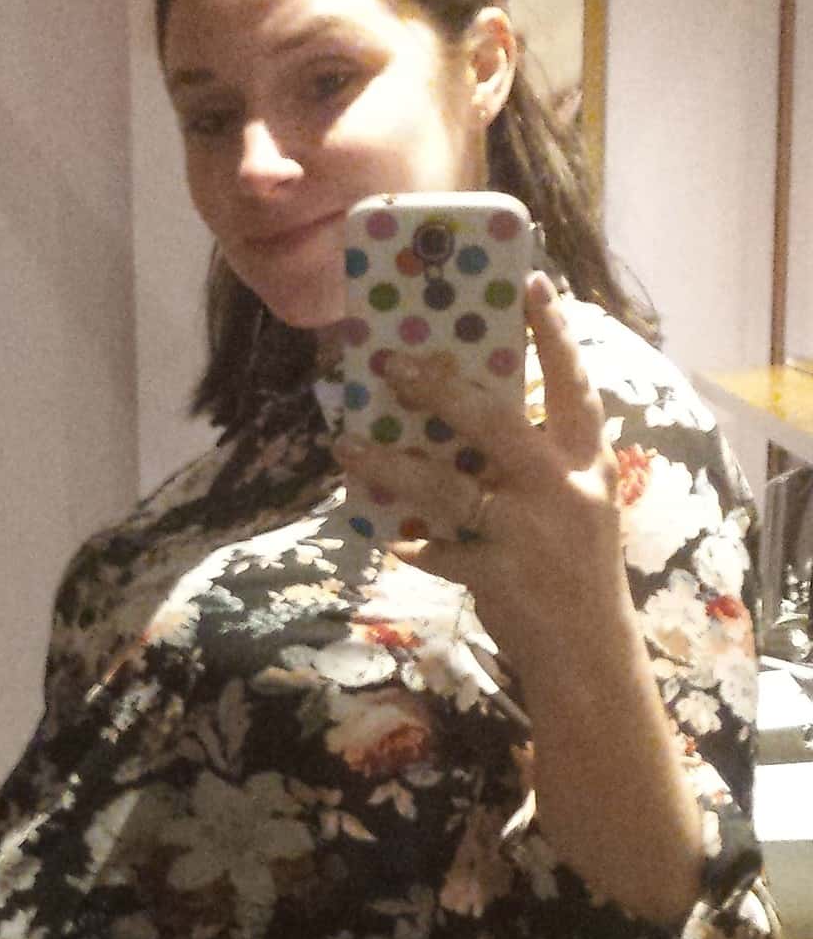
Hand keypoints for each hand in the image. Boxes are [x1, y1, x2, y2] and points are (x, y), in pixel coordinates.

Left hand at [337, 273, 629, 691]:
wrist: (590, 655)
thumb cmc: (577, 571)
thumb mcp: (578, 506)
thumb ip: (540, 464)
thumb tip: (470, 416)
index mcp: (587, 463)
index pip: (575, 386)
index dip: (556, 333)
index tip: (531, 282)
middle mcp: (563, 489)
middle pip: (495, 422)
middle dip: (440, 388)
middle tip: (393, 361)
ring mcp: (529, 532)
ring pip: (449, 485)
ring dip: (392, 463)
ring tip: (348, 445)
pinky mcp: (500, 576)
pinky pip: (440, 551)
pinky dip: (415, 546)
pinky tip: (392, 540)